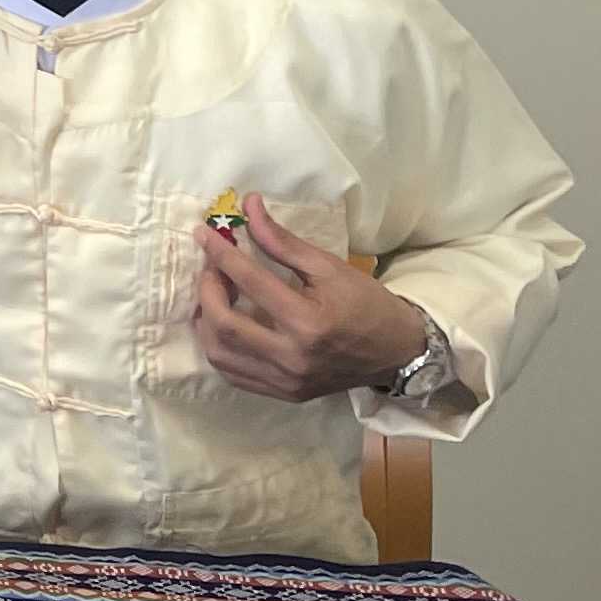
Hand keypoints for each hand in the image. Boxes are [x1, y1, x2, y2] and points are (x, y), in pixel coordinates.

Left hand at [194, 200, 434, 400]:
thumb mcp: (329, 267)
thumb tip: (248, 207)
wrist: (397, 352)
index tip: (203, 234)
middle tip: (210, 267)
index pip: (250, 282)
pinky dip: (220, 348)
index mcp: (308, 322)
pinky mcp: (284, 394)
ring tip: (213, 295)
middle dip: (207, 289)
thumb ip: (282, 241)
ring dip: (206, 321)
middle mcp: (292, 357)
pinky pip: (233, 374)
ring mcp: (286, 381)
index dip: (221, 254)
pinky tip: (224, 325)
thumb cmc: (366, 304)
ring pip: (220, 355)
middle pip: (224, 324)